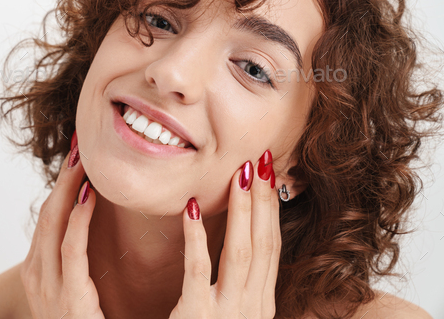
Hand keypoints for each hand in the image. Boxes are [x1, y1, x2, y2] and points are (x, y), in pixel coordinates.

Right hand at [20, 136, 104, 318]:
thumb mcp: (71, 287)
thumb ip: (73, 260)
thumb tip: (85, 226)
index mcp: (39, 268)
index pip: (49, 216)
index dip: (61, 184)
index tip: (76, 157)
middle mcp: (37, 272)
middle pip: (48, 212)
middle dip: (62, 177)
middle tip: (78, 145)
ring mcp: (47, 285)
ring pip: (54, 224)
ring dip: (68, 188)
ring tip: (83, 159)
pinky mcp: (68, 297)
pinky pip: (71, 249)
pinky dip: (77, 218)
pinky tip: (88, 194)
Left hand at [169, 150, 280, 318]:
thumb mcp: (237, 312)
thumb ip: (242, 283)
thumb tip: (242, 245)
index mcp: (261, 302)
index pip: (272, 246)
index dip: (272, 208)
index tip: (271, 174)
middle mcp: (253, 306)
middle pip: (263, 243)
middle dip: (265, 199)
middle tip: (261, 160)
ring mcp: (229, 313)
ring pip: (241, 252)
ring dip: (242, 211)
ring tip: (238, 174)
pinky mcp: (197, 317)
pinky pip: (198, 270)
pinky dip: (197, 237)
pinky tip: (192, 209)